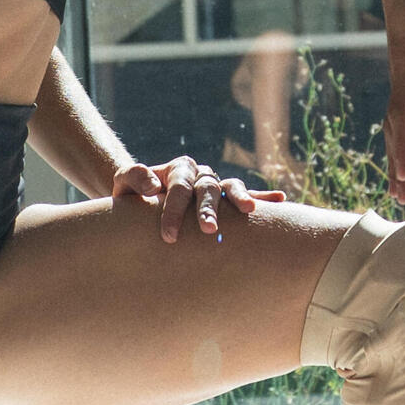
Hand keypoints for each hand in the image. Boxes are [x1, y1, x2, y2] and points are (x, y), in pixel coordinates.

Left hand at [111, 153, 275, 243]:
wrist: (144, 201)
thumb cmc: (132, 196)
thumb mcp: (123, 184)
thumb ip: (132, 177)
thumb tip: (153, 185)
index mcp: (178, 169)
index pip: (179, 185)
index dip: (174, 209)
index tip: (168, 235)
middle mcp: (200, 174)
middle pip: (207, 187)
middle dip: (208, 209)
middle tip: (208, 230)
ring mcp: (215, 186)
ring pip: (230, 187)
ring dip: (239, 199)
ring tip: (249, 212)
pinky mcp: (226, 200)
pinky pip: (246, 195)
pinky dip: (263, 197)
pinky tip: (280, 200)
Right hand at [380, 0, 404, 202]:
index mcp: (404, 61)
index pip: (402, 113)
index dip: (403, 146)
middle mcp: (399, 69)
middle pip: (394, 125)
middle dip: (397, 161)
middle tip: (401, 197)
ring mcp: (401, 68)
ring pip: (395, 118)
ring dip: (397, 151)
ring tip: (401, 183)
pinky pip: (402, 106)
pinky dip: (401, 131)